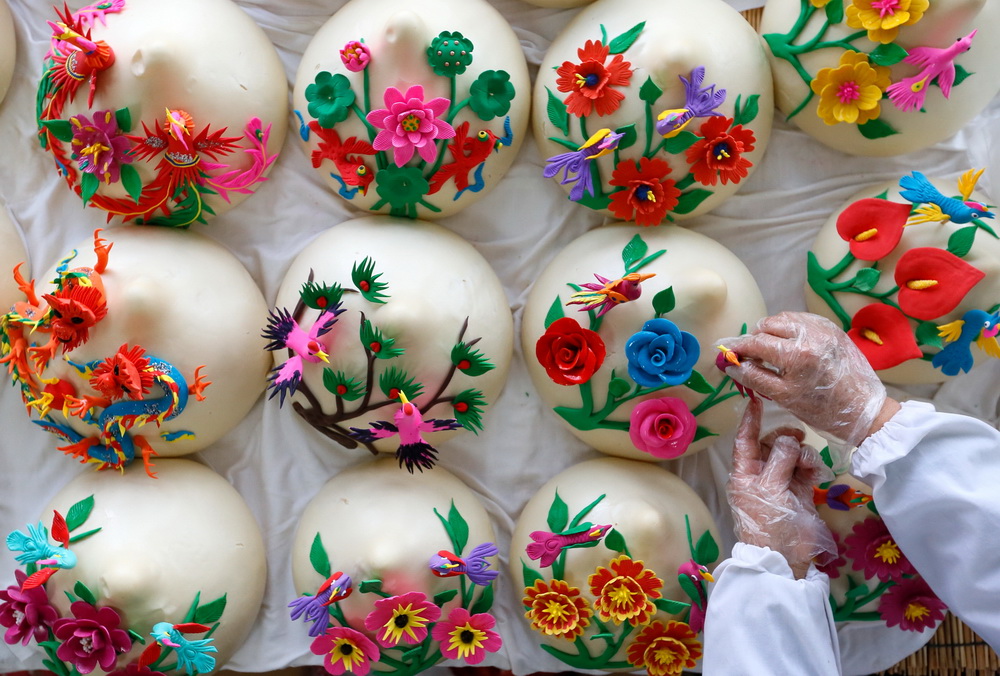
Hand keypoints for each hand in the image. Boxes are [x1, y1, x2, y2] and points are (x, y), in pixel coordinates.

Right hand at [719, 311, 894, 446]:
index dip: (738, 347)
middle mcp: (810, 335)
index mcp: (797, 355)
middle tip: (750, 355)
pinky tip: (788, 344)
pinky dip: (789, 328)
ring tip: (769, 350)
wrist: (863, 409)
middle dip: (754, 338)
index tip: (727, 353)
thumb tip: (732, 365)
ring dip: (771, 331)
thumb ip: (754, 377)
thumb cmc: (822, 409)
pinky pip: (802, 319)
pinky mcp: (832, 328)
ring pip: (784, 318)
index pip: (756, 342)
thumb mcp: (783, 397)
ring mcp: (823, 328)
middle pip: (768, 324)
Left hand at [728, 399, 834, 578]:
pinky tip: (815, 472)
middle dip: (784, 438)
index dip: (751, 420)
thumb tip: (789, 440)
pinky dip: (811, 466)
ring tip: (807, 465)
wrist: (787, 557)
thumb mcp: (770, 488)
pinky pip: (805, 468)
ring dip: (801, 454)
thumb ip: (779, 460)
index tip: (757, 401)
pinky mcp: (799, 491)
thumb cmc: (770, 522)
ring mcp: (781, 482)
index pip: (745, 440)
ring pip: (792, 454)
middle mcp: (761, 474)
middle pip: (772, 443)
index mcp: (744, 473)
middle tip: (798, 438)